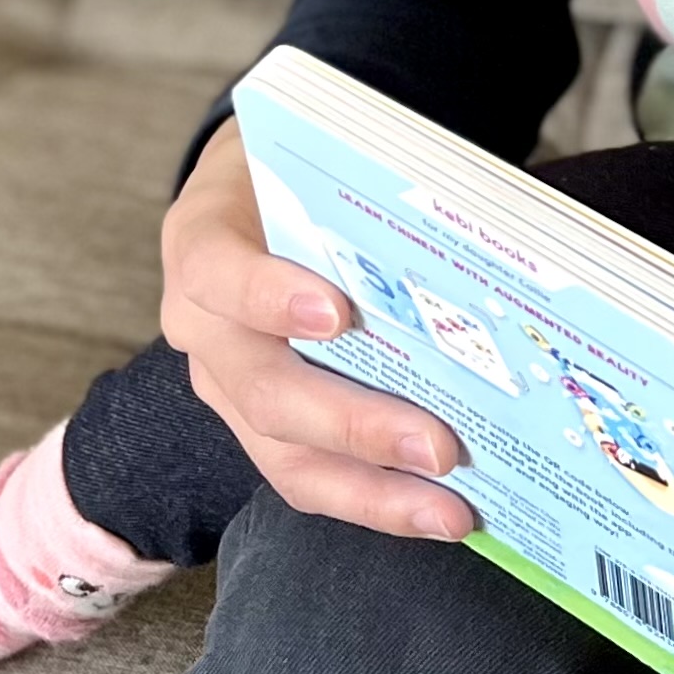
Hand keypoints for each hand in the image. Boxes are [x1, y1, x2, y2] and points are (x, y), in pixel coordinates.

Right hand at [159, 118, 477, 539]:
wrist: (249, 197)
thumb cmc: (292, 176)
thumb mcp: (308, 160)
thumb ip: (361, 196)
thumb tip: (472, 233)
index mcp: (202, 242)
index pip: (219, 272)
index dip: (269, 296)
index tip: (336, 313)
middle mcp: (202, 326)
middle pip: (266, 390)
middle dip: (357, 426)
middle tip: (440, 448)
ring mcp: (227, 387)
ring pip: (286, 456)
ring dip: (375, 491)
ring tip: (452, 511)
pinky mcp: (259, 428)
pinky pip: (307, 477)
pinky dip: (375, 500)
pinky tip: (437, 512)